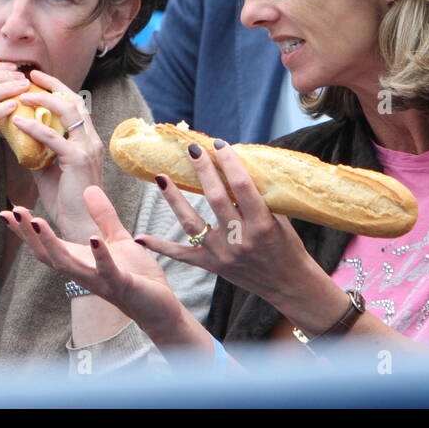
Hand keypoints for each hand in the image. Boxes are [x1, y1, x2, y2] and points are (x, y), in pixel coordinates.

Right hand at [0, 186, 195, 342]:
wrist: (160, 307)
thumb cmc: (137, 275)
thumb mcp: (118, 239)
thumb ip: (103, 216)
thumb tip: (88, 189)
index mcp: (82, 260)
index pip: (47, 246)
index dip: (27, 230)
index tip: (8, 211)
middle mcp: (84, 273)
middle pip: (49, 254)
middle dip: (30, 235)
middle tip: (14, 212)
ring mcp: (100, 280)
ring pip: (68, 264)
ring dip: (52, 244)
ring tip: (39, 221)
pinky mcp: (122, 284)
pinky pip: (107, 270)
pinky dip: (99, 255)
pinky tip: (93, 239)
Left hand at [7, 69, 101, 239]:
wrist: (80, 225)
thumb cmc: (65, 199)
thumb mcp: (48, 167)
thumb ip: (38, 149)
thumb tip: (17, 133)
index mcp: (87, 139)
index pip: (74, 104)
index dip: (56, 88)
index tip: (35, 78)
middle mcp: (91, 139)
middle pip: (74, 100)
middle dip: (52, 85)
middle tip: (29, 74)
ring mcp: (87, 148)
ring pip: (68, 111)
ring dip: (44, 99)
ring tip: (21, 94)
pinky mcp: (78, 160)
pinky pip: (54, 137)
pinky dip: (35, 127)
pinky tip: (18, 122)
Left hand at [136, 140, 321, 307]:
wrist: (287, 284)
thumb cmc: (286, 245)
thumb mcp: (280, 219)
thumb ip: (260, 196)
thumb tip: (237, 163)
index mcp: (262, 226)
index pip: (242, 187)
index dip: (229, 162)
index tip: (219, 143)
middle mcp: (240, 241)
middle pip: (216, 199)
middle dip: (203, 171)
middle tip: (192, 149)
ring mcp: (222, 255)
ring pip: (192, 223)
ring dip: (174, 200)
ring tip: (160, 177)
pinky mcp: (211, 266)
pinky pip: (182, 255)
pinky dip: (161, 247)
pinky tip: (140, 238)